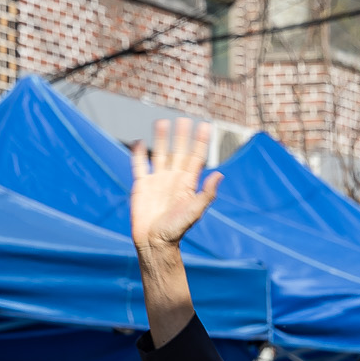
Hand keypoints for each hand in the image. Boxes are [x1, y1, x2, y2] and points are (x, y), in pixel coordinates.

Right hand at [130, 118, 220, 250]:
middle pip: (178, 152)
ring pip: (159, 154)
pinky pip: (140, 166)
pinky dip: (138, 154)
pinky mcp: (142, 185)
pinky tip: (138, 141)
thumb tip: (220, 174)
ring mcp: (157, 181)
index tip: (205, 126)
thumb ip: (206, 193)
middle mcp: (173, 178)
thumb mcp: (194, 211)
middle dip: (182, 136)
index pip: (196, 157)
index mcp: (187, 183)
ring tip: (163, 122)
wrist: (155, 241)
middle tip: (184, 119)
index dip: (200, 142)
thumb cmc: (176, 229)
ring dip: (161, 139)